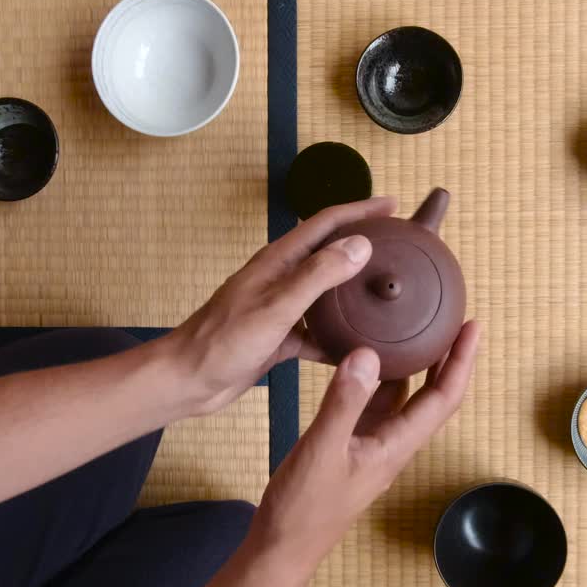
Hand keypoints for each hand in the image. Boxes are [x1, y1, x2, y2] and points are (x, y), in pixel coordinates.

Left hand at [163, 197, 397, 414]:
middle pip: (329, 254)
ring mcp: (281, 308)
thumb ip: (317, 275)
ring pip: (326, 294)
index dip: (360, 210)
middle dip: (363, 246)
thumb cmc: (223, 341)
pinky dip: (338, 336)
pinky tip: (360, 348)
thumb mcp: (276, 307)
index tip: (393, 205)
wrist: (187, 380)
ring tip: (386, 298)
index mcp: (279, 261)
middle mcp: (282, 278)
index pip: (326, 224)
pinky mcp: (280, 337)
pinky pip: (317, 331)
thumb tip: (361, 245)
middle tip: (399, 249)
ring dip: (354, 292)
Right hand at [251, 321, 480, 565]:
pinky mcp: (352, 446)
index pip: (442, 398)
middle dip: (449, 359)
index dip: (461, 362)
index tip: (472, 328)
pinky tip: (372, 360)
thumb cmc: (304, 508)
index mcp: (395, 447)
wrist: (283, 547)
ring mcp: (373, 446)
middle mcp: (392, 444)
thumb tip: (368, 354)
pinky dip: (382, 379)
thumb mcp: (322, 450)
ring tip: (419, 330)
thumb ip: (344, 402)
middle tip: (454, 320)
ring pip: (406, 400)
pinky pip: (377, 405)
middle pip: (433, 396)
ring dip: (418, 367)